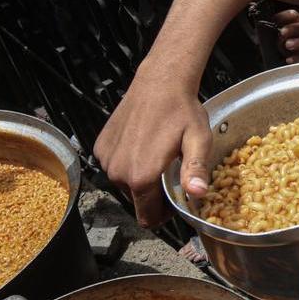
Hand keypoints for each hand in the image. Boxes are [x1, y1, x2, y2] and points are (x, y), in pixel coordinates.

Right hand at [94, 85, 212, 227]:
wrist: (160, 82)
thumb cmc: (181, 111)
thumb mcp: (198, 141)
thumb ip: (195, 170)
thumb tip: (196, 193)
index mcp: (141, 177)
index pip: (148, 217)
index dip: (164, 214)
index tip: (175, 198)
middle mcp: (118, 172)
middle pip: (137, 201)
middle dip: (153, 194)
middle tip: (169, 171)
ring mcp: (107, 159)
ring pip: (125, 184)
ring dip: (139, 176)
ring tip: (156, 155)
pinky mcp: (100, 147)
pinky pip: (114, 166)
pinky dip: (127, 162)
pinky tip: (142, 144)